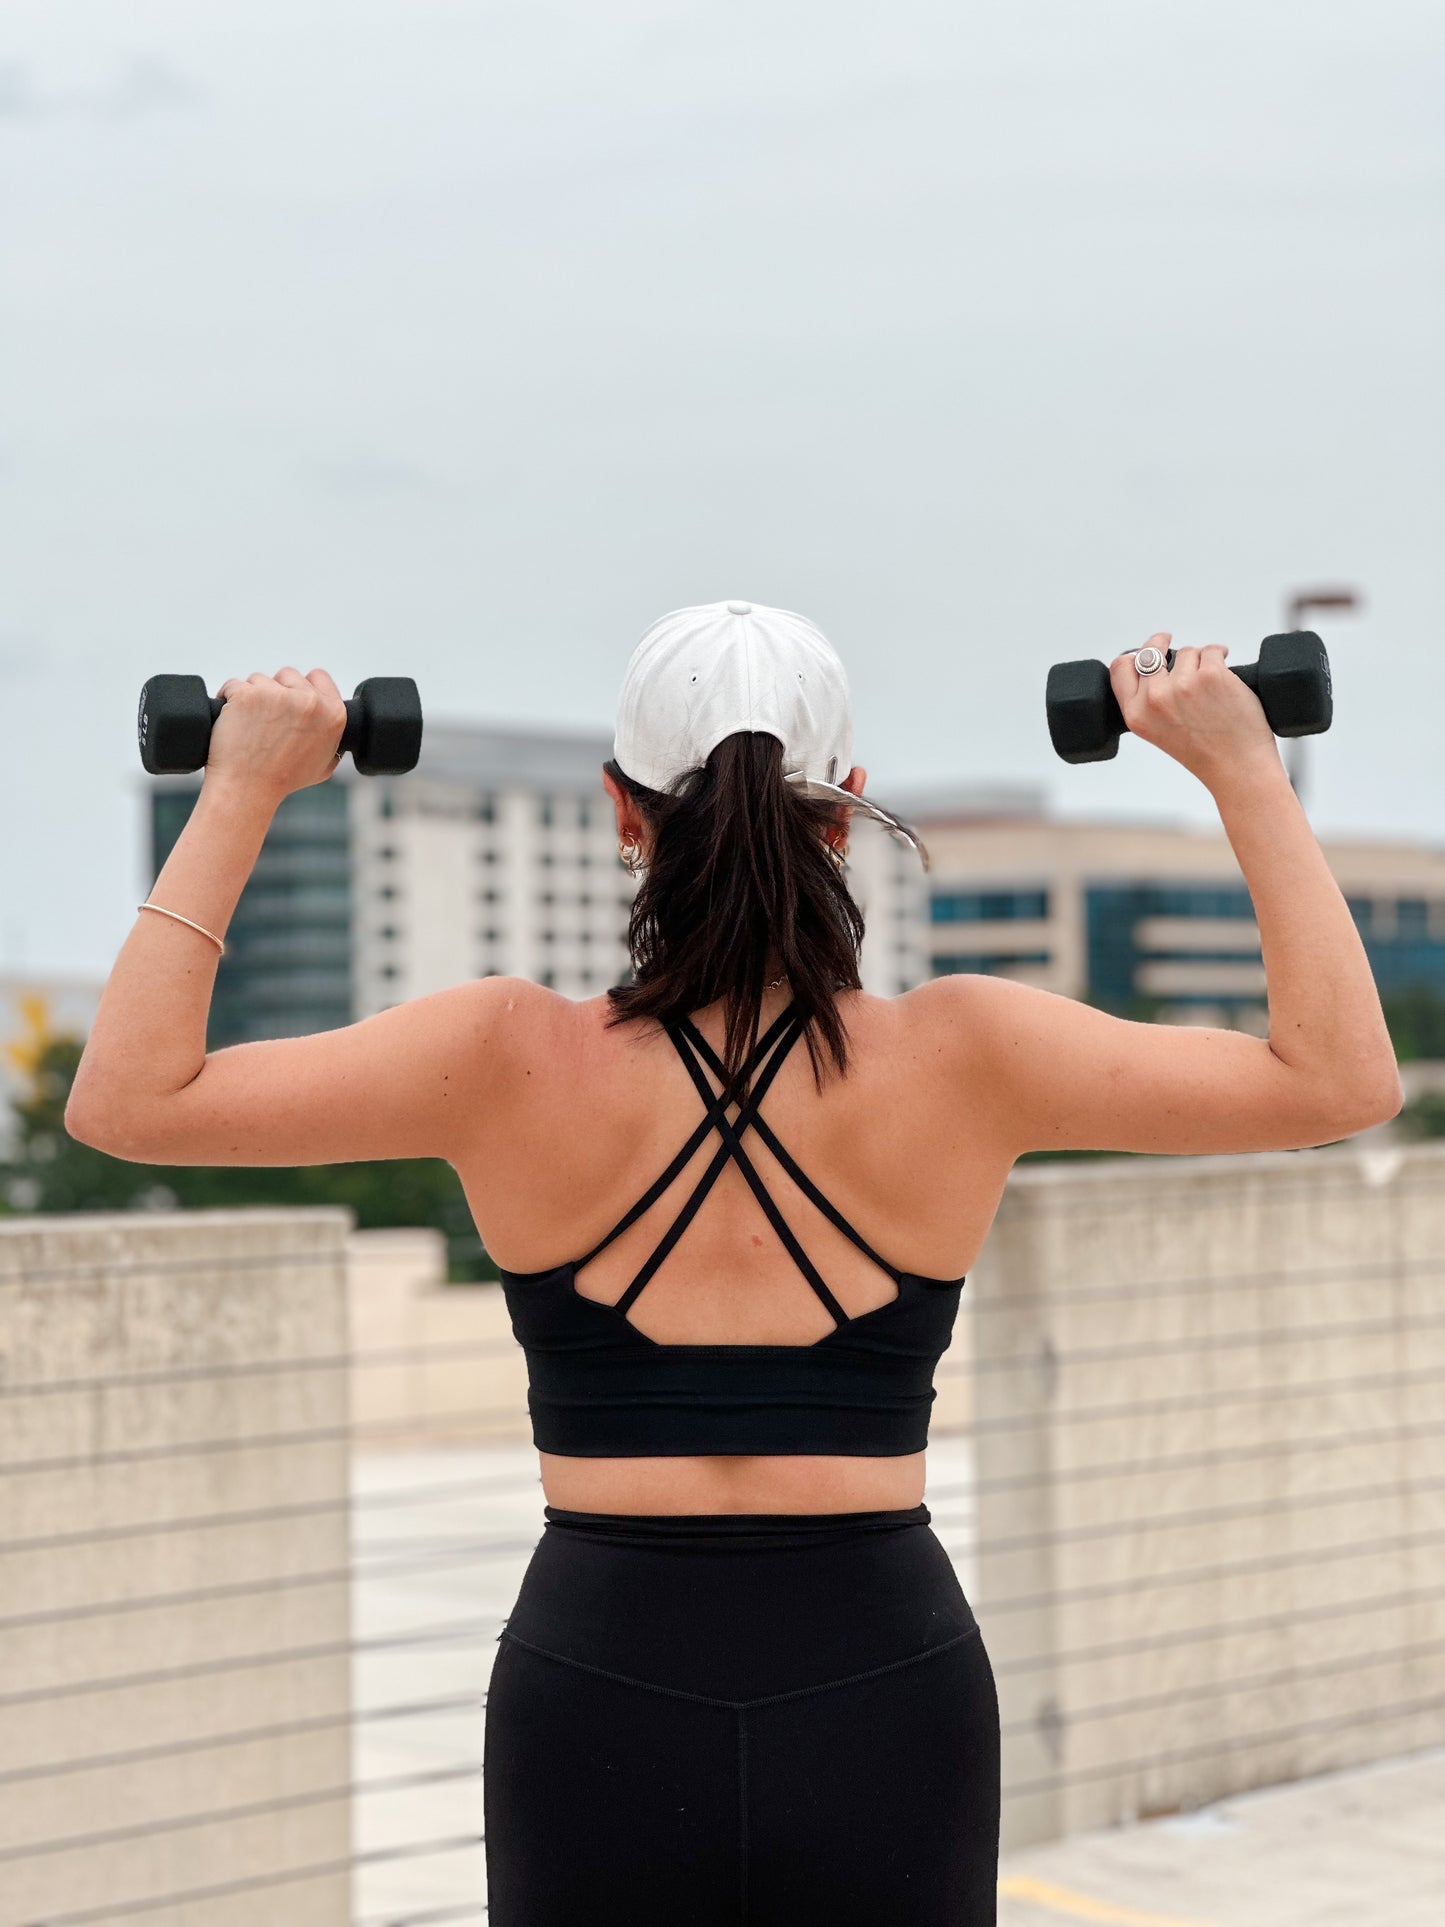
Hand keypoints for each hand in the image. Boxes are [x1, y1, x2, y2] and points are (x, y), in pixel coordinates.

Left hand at [207, 668, 350, 799]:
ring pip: (259, 680)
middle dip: (276, 692)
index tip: (290, 702)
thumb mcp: (324, 764)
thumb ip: (331, 739)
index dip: (302, 687)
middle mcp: (309, 701)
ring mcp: (277, 695)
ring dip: (252, 697)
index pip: (319, 677)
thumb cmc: (283, 780)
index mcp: (333, 714)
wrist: (248, 789)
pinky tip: (232, 722)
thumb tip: (329, 725)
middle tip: (267, 720)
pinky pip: (233, 686)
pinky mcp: (247, 694)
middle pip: (288, 675)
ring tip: (249, 727)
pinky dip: (228, 700)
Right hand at [1109, 634, 1281, 787]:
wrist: (1236, 767)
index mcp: (1136, 714)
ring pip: (1187, 651)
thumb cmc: (1203, 752)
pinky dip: (1220, 656)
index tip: (1147, 650)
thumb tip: (1153, 664)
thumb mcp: (1157, 731)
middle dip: (1161, 640)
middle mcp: (1154, 699)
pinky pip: (1212, 650)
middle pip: (1152, 650)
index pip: (1121, 668)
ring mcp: (1182, 685)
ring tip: (1211, 684)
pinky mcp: (1211, 675)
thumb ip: (1147, 702)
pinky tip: (1226, 675)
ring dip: (1200, 659)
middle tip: (1169, 640)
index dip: (1135, 654)